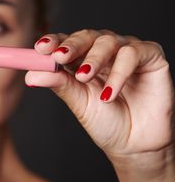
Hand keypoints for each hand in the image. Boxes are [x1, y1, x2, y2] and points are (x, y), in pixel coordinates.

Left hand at [26, 29, 173, 163]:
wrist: (135, 145)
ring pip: (108, 41)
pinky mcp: (151, 57)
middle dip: (70, 45)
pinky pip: (133, 54)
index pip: (65, 42)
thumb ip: (58, 85)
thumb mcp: (77, 103)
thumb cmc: (106, 122)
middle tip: (59, 56)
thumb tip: (31, 75)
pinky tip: (109, 93)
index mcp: (82, 60)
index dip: (53, 41)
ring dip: (93, 59)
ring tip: (83, 78)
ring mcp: (127, 52)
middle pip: (86, 36)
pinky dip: (119, 72)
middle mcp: (104, 52)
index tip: (39, 48)